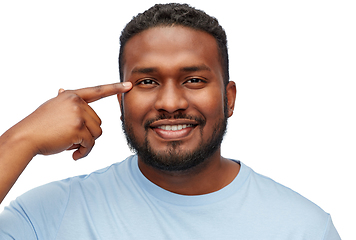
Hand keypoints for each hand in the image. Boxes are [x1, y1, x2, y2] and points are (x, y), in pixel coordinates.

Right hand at [17, 82, 131, 159]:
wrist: (25, 137)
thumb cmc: (38, 125)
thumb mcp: (52, 107)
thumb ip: (63, 101)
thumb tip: (63, 90)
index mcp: (72, 96)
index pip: (97, 91)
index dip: (114, 88)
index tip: (129, 86)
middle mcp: (77, 102)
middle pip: (98, 122)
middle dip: (88, 134)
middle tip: (71, 139)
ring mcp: (78, 114)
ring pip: (97, 133)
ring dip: (86, 144)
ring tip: (70, 145)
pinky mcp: (79, 128)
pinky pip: (91, 144)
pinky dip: (84, 152)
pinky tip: (73, 154)